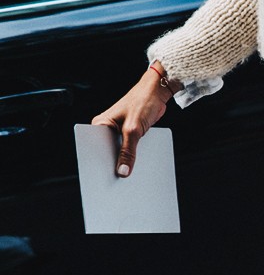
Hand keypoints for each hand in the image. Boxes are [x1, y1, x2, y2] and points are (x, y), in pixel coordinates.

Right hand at [91, 62, 179, 176]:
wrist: (157, 93)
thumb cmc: (143, 102)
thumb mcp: (134, 129)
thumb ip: (128, 151)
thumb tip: (123, 171)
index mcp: (100, 124)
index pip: (95, 148)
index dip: (99, 163)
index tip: (104, 177)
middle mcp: (107, 129)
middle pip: (107, 153)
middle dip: (113, 165)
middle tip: (119, 181)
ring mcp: (118, 133)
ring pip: (119, 153)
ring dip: (125, 162)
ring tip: (129, 177)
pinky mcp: (129, 135)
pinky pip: (130, 150)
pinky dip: (134, 157)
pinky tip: (138, 167)